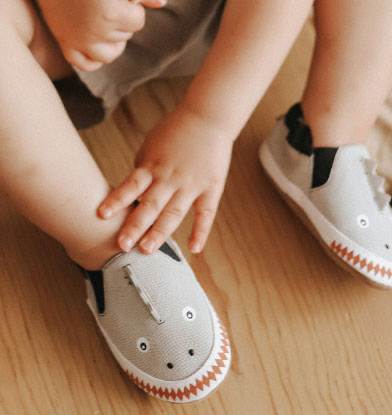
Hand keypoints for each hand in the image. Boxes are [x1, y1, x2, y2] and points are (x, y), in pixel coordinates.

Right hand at [37, 0, 164, 70]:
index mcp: (111, 13)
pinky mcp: (65, 42)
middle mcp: (96, 32)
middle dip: (122, 21)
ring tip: (104, 21)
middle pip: (125, 36)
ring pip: (110, 54)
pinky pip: (84, 64)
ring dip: (113, 41)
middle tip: (105, 3)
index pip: (137, 21)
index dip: (132, 8)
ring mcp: (79, 40)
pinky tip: (94, 46)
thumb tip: (162, 4)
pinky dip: (92, 60)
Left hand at [98, 106, 233, 253]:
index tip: (102, 217)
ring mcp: (191, 185)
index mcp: (153, 165)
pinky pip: (205, 213)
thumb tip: (131, 192)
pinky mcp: (211, 188)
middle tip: (122, 245)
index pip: (131, 186)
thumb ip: (142, 170)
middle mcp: (170, 178)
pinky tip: (194, 249)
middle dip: (135, 226)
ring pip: (173, 213)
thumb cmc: (176, 132)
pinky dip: (201, 231)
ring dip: (160, 233)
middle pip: (150, 205)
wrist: (208, 118)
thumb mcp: (151, 147)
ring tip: (147, 250)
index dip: (117, 201)